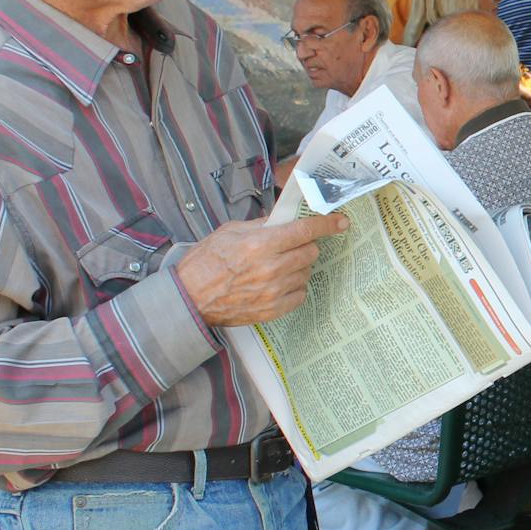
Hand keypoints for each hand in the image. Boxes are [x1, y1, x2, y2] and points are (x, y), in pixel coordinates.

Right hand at [176, 214, 346, 325]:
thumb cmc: (205, 262)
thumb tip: (285, 219)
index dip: (327, 224)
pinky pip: (300, 295)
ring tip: (276, 267)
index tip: (341, 222)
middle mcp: (271, 268)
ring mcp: (273, 291)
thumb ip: (261, 225)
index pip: (305, 230)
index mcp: (260, 244)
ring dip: (298, 267)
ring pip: (306, 273)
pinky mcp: (272, 310)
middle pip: (311, 252)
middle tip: (290, 246)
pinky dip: (294, 287)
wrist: (189, 299)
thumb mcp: (229, 232)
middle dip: (306, 246)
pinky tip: (277, 283)